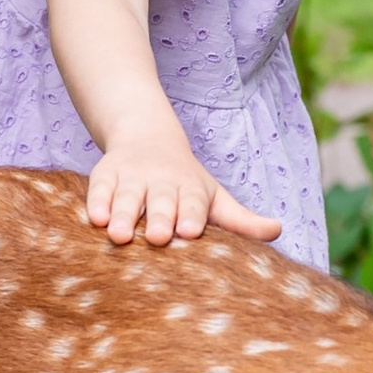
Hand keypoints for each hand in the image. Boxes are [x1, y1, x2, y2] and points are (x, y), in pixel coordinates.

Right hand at [85, 141, 285, 249]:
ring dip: (125, 215)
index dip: (192, 215)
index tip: (191, 231)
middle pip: (162, 200)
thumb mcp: (213, 197)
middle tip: (159, 237)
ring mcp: (132, 177)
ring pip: (128, 197)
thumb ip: (240, 220)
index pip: (194, 202)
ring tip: (120, 235)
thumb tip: (278, 230)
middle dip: (161, 217)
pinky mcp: (105, 175)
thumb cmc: (184, 182)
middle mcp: (161, 181)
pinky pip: (99, 189)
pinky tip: (95, 220)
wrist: (145, 136)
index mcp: (190, 189)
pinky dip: (97, 202)